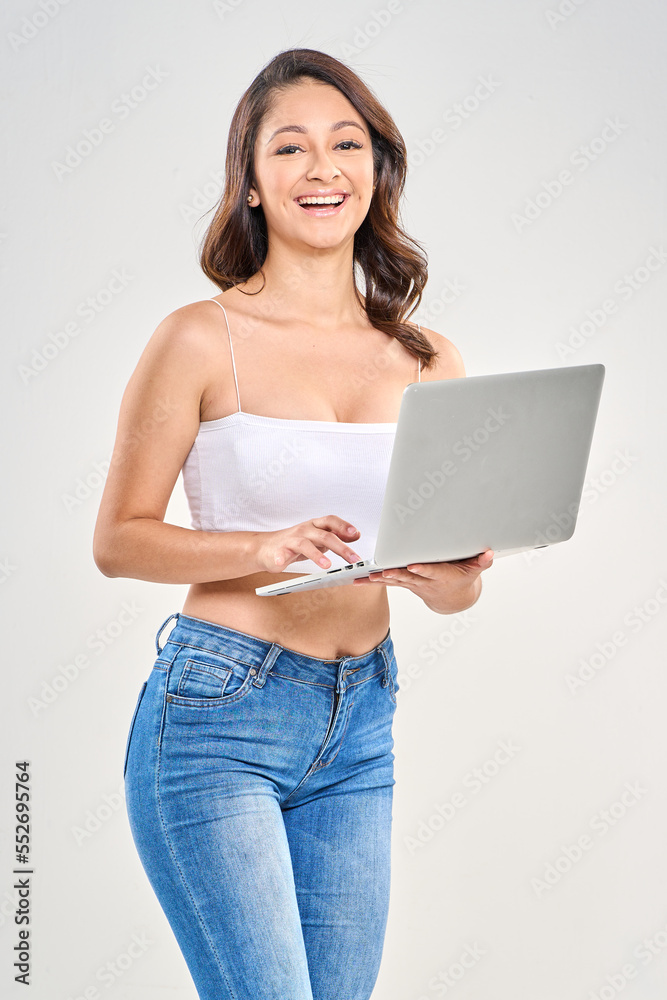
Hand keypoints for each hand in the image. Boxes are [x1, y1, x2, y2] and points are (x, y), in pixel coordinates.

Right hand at [254, 516, 361, 573]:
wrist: (267, 547)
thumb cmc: (295, 542)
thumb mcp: (317, 538)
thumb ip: (335, 536)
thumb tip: (355, 535)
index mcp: (315, 525)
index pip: (331, 521)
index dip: (343, 526)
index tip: (355, 534)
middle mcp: (305, 530)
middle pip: (324, 536)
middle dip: (341, 547)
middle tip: (353, 559)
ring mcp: (292, 539)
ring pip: (306, 544)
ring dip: (317, 555)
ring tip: (327, 565)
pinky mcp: (279, 550)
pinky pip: (281, 553)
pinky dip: (281, 558)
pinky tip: (282, 563)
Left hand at [352, 549, 493, 613]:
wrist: (453, 598)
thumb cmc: (463, 578)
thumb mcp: (476, 570)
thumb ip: (482, 561)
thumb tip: (489, 553)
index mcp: (441, 575)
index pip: (431, 571)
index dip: (422, 569)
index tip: (412, 566)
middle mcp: (424, 580)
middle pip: (407, 576)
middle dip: (394, 574)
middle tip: (380, 572)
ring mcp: (413, 583)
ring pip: (393, 580)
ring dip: (378, 579)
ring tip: (362, 577)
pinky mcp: (404, 582)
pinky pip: (386, 581)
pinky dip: (372, 581)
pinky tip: (356, 580)